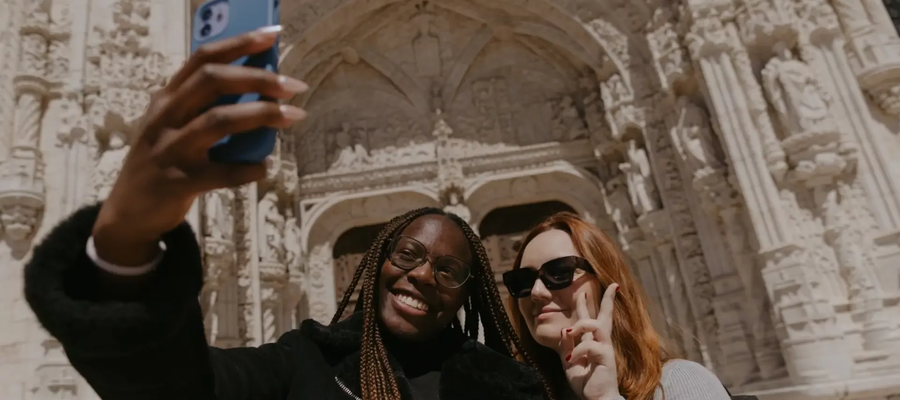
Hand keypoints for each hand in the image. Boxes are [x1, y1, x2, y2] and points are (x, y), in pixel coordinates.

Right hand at [93, 25, 307, 265]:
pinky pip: (221, 173)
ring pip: (217, 121)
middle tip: (293, 86)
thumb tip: (263, 87)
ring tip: (294, 116)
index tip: (271, 35)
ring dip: (262, 115)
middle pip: (212, 82)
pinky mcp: (177, 182)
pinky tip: (265, 167)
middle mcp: (165, 117)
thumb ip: (207, 107)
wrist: (129, 213)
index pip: (202, 59)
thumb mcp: (175, 125)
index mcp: (167, 98)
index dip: (238, 44)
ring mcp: (169, 149)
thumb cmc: (165, 162)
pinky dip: (248, 169)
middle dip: (258, 78)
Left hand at [560, 284, 619, 399]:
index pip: (591, 320)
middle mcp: (601, 343)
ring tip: (570, 332)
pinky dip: (576, 351)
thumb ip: (567, 347)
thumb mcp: (569, 363)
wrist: (596, 399)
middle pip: (606, 316)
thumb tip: (564, 329)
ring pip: (595, 325)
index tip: (585, 291)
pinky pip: (589, 345)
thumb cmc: (586, 383)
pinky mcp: (606, 357)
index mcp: (592, 343)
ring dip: (580, 324)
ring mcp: (605, 349)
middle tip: (613, 286)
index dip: (587, 305)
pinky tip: (570, 361)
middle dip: (608, 300)